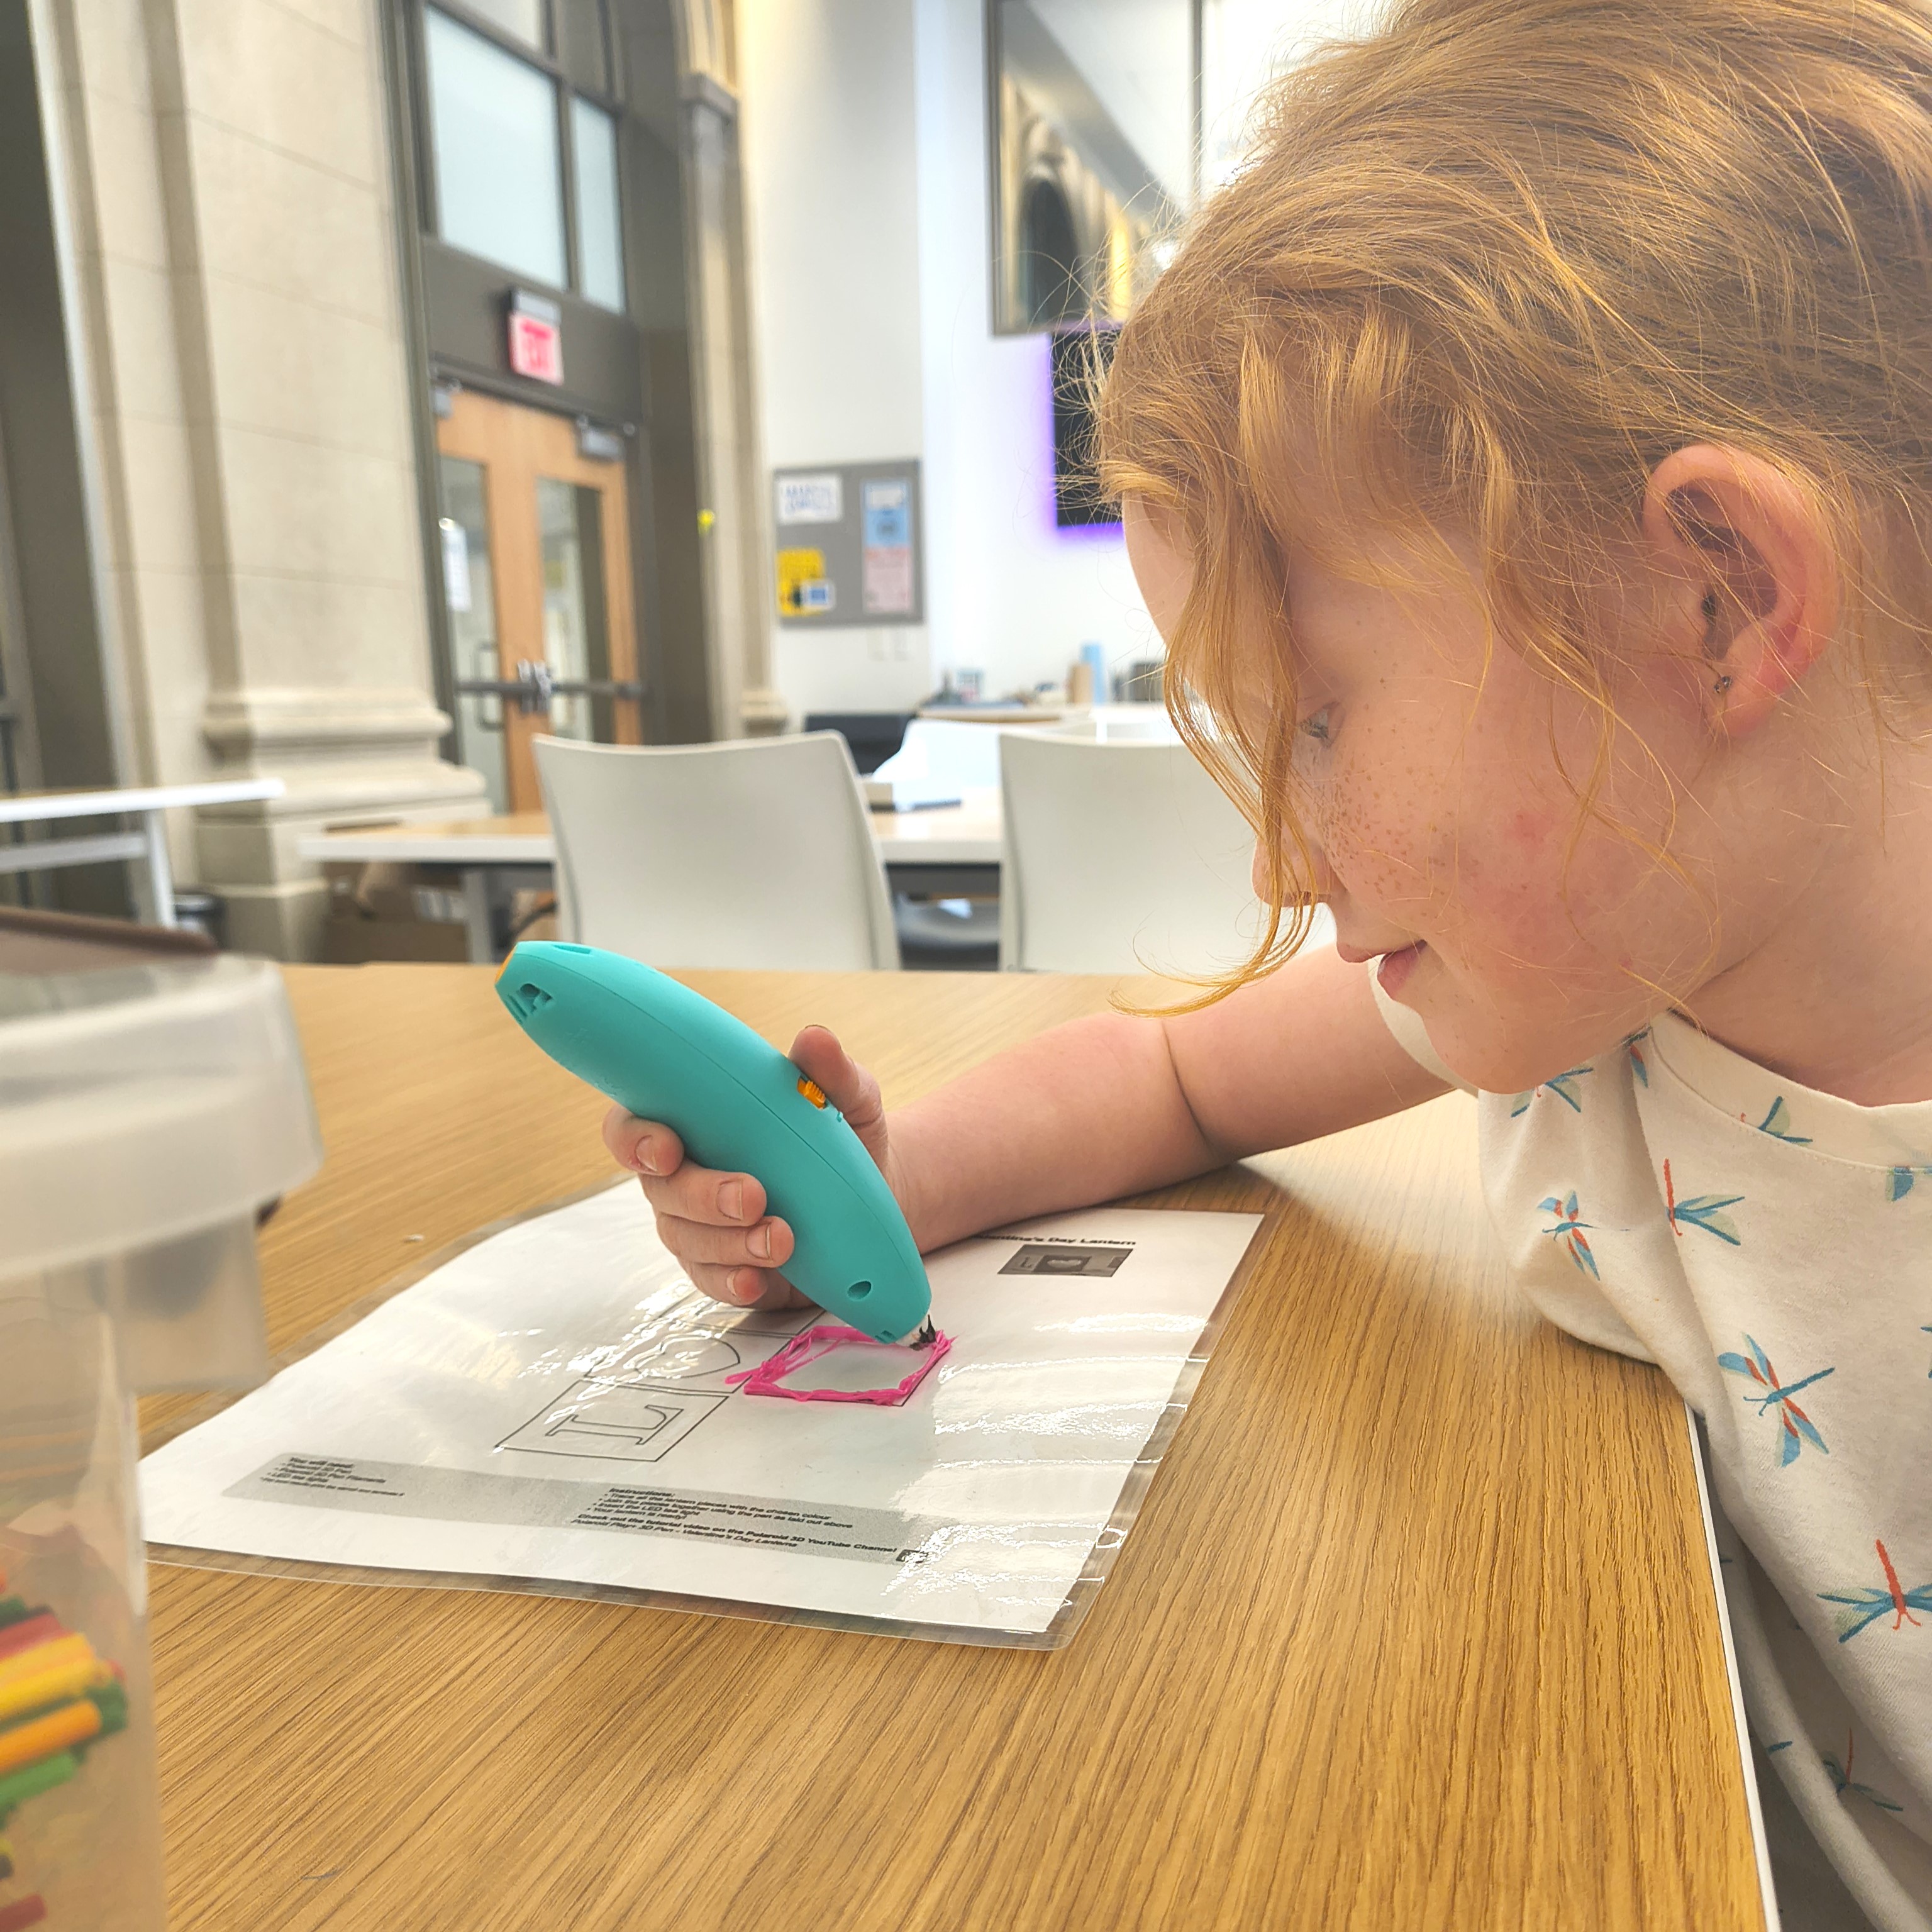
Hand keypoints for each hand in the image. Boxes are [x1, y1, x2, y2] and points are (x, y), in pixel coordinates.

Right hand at [602, 1025, 906, 1312]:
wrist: (877, 1197)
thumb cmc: (842, 1136)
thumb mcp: (846, 1097)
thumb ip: (829, 1070)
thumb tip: (814, 1039)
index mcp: (693, 1123)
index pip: (633, 1128)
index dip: (635, 1139)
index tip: (667, 1147)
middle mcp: (684, 1176)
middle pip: (662, 1190)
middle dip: (702, 1195)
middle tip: (752, 1196)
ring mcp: (701, 1228)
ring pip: (687, 1240)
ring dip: (729, 1243)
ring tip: (781, 1238)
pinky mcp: (727, 1269)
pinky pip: (713, 1281)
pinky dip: (733, 1281)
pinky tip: (757, 1278)